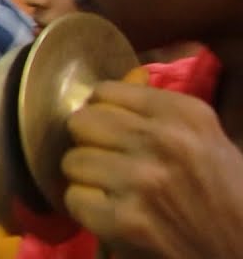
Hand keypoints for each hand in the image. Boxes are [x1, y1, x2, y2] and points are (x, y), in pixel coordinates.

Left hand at [63, 76, 242, 257]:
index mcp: (185, 113)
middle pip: (82, 123)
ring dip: (87, 179)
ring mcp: (144, 180)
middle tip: (107, 161)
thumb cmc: (224, 192)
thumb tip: (122, 78)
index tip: (110, 131)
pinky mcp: (129, 220)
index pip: (104, 92)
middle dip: (89, 143)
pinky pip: (75, 198)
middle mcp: (165, 140)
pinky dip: (87, 209)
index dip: (101, 113)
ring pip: (73, 161)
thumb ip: (159, 110)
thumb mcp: (203, 138)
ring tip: (112, 189)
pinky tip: (111, 212)